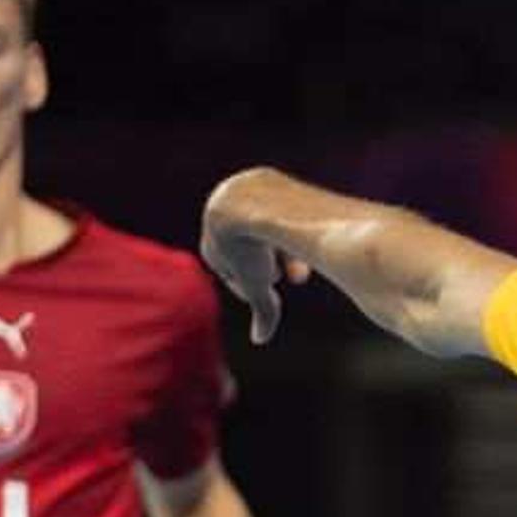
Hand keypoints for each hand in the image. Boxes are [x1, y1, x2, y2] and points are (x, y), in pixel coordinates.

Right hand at [200, 171, 314, 344]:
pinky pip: (276, 201)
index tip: (274, 284)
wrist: (251, 203)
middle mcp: (220, 213)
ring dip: (282, 241)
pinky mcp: (259, 177)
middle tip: (298, 276)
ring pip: (263, 222)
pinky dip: (290, 218)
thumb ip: (263, 312)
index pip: (228, 264)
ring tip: (301, 256)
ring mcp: (237, 192)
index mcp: (211, 239)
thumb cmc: (249, 247)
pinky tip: (305, 230)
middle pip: (249, 243)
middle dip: (273, 261)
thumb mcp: (257, 284)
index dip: (253, 278)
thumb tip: (261, 339)